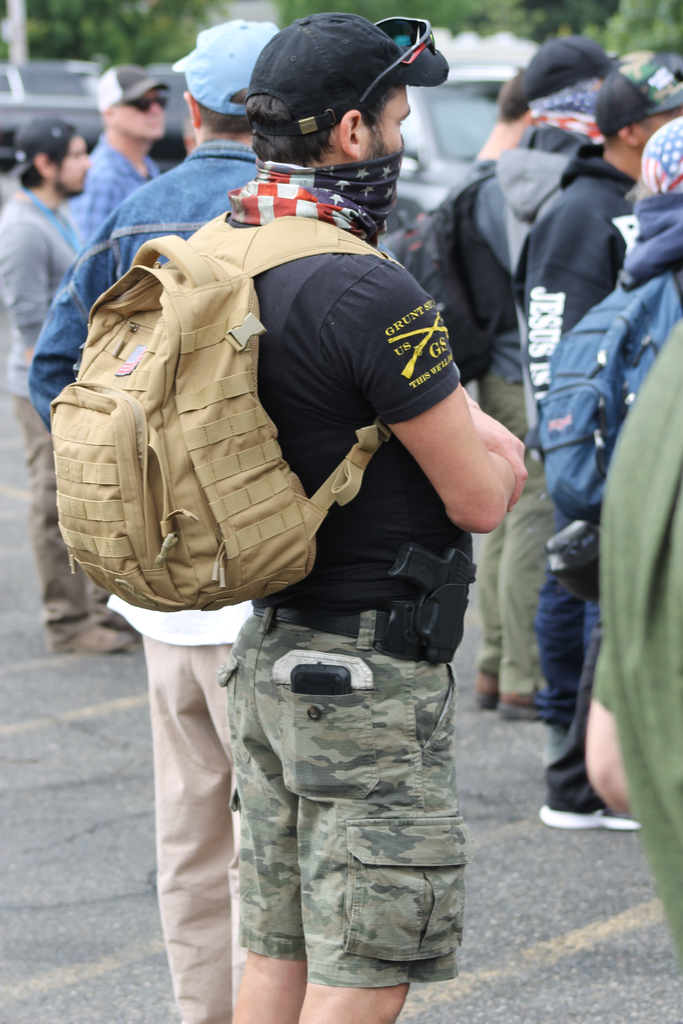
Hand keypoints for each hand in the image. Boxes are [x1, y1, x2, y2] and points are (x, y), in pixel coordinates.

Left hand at [465, 393, 526, 509]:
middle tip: (499, 507)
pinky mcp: (508, 440)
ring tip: (498, 497)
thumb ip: (473, 464)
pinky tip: (496, 482)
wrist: (464, 412)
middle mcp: (512, 443)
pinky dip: (506, 473)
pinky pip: (511, 461)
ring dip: (508, 482)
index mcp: (506, 446)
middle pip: (518, 474)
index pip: (519, 476)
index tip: (506, 509)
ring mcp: (511, 440)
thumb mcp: (468, 448)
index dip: (514, 495)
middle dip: (510, 492)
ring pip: (515, 468)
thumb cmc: (464, 430)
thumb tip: (468, 489)